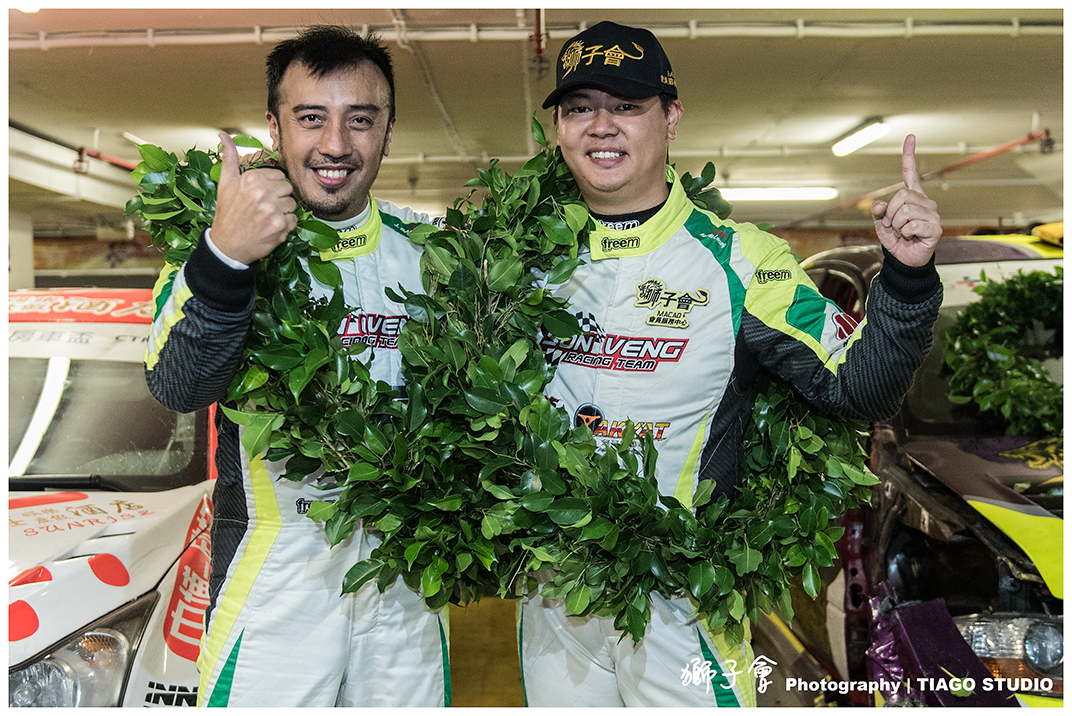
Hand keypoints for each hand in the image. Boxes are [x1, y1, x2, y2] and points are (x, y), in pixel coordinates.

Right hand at [211, 132, 295, 264]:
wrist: (226, 246)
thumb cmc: (227, 214)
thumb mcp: (225, 183)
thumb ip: (229, 157)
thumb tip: (224, 135)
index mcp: (251, 179)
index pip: (279, 175)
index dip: (272, 186)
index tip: (261, 196)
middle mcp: (262, 192)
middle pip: (288, 189)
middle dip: (279, 198)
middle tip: (264, 208)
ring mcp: (272, 210)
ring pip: (292, 204)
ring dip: (283, 212)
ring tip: (266, 218)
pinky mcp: (280, 227)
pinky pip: (294, 220)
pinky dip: (286, 225)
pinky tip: (271, 227)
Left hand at [871, 135, 941, 266]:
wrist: (905, 260)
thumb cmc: (896, 240)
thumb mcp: (881, 225)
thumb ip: (878, 213)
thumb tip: (878, 204)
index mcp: (912, 197)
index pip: (910, 174)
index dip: (909, 155)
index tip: (910, 137)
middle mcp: (925, 202)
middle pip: (902, 195)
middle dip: (890, 212)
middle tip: (893, 225)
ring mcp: (932, 214)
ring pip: (905, 211)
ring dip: (896, 225)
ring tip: (902, 233)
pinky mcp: (935, 228)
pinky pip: (911, 225)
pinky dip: (904, 233)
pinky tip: (910, 237)